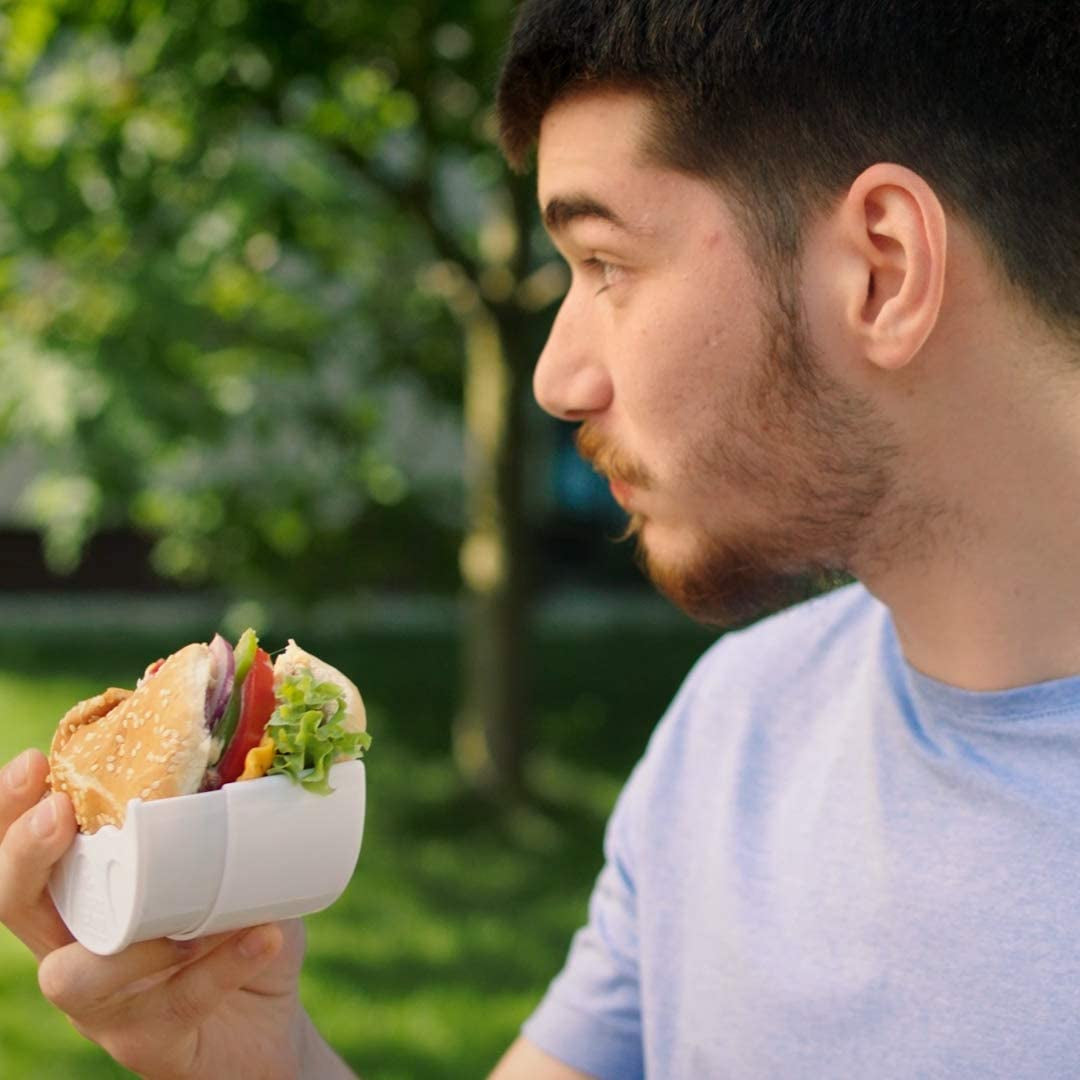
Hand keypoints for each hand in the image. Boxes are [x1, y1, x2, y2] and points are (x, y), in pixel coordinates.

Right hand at [0, 748, 312, 1079]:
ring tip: (199, 906)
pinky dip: (222, 966)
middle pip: (17, 906)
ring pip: (75, 978)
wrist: (266, 1025)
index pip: (26, 856)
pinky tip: (265, 934)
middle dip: (26, 856)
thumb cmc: (234, 929)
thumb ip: (226, 821)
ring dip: (137, 937)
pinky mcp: (150, 1043)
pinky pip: (176, 1003)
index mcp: (88, 896)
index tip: (34, 762)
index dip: (11, 813)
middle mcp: (78, 949)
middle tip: (59, 813)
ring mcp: (105, 1005)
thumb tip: (254, 752)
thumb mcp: (230, 867)